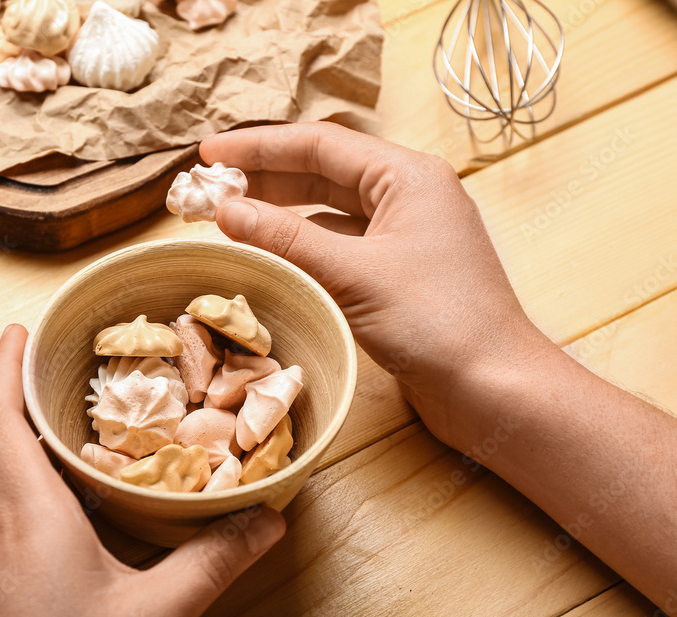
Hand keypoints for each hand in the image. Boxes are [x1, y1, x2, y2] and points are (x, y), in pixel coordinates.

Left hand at [0, 325, 285, 616]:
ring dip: (8, 432)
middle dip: (6, 389)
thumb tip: (266, 518)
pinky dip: (14, 472)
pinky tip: (54, 491)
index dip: (1, 367)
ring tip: (54, 413)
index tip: (20, 329)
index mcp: (26, 521)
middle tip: (46, 362)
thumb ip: (212, 562)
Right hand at [200, 122, 556, 449]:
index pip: (320, 143)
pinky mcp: (398, 275)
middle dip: (265, 179)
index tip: (208, 155)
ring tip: (229, 219)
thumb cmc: (435, 321)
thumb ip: (286, 238)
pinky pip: (339, 247)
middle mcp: (407, 197)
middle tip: (209, 189)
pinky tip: (269, 256)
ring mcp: (404, 237)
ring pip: (328, 212)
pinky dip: (301, 248)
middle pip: (323, 173)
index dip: (259, 147)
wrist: (494, 388)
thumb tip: (225, 210)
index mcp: (407, 176)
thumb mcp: (352, 272)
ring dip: (280, 214)